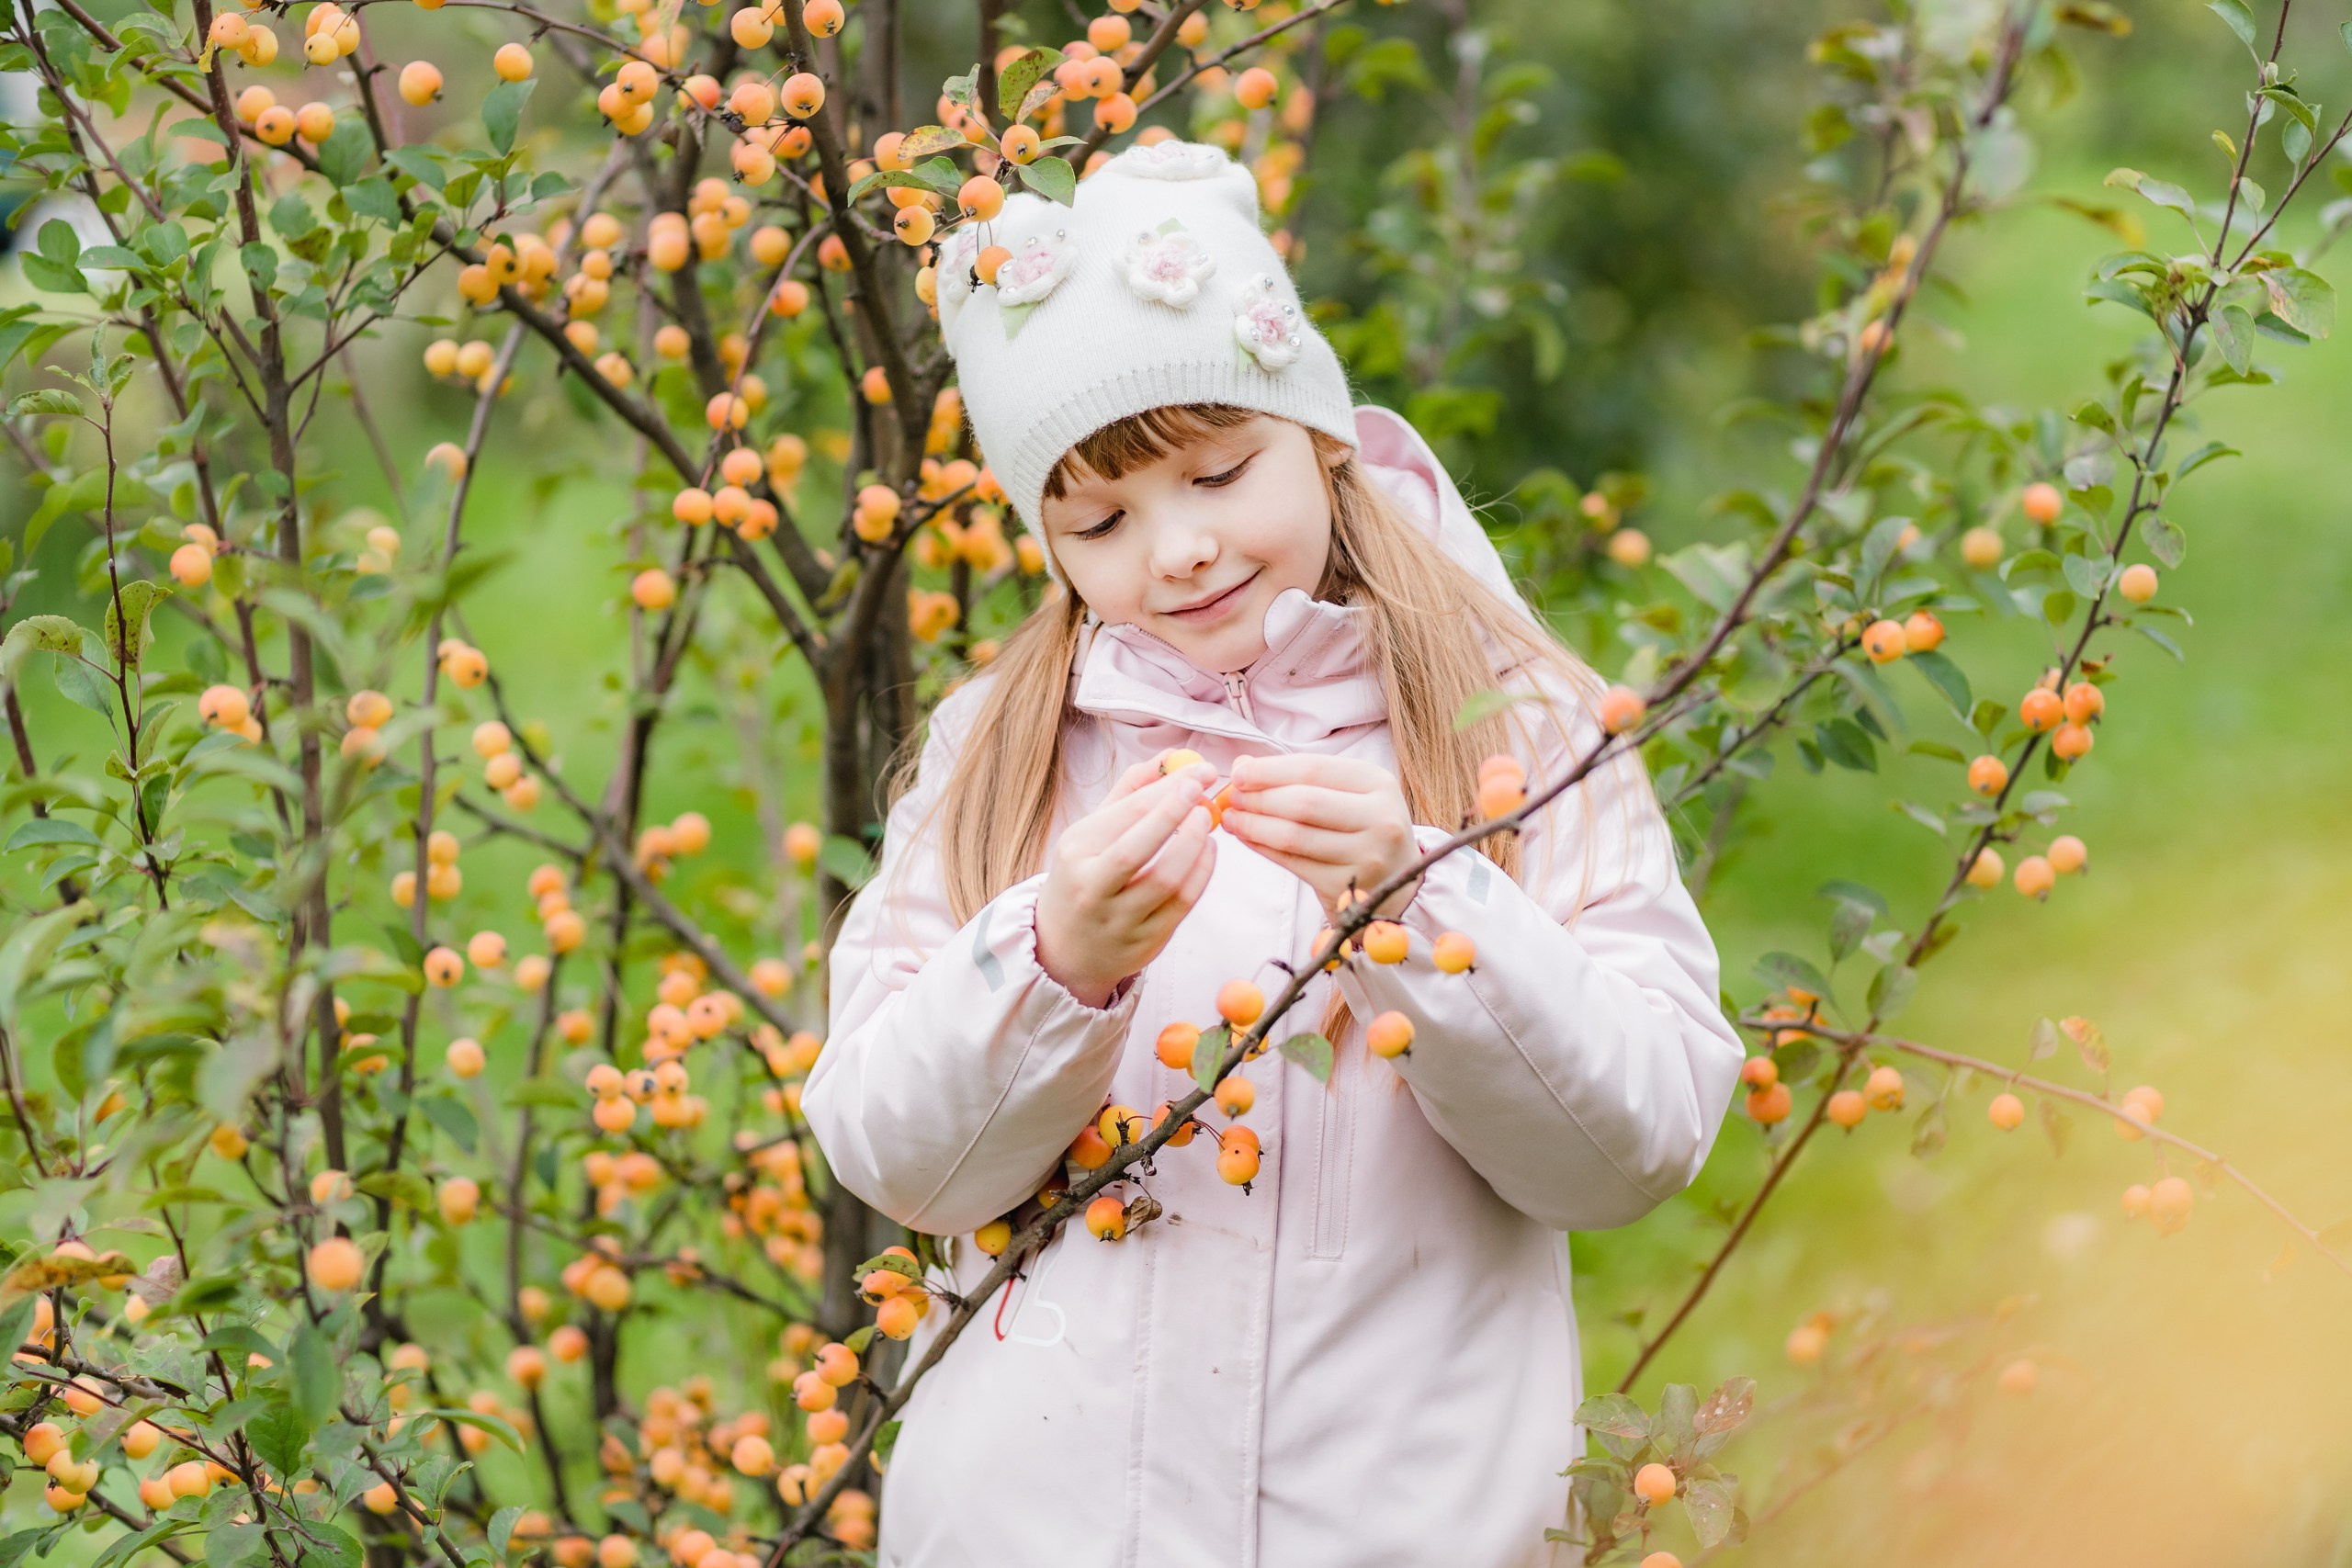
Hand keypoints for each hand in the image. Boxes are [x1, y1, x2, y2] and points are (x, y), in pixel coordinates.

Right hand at [1034, 756, 1219, 1008]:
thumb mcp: (1090, 834)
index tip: (1199, 770)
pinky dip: (1202, 873)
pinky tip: (1208, 851)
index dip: (1167, 789)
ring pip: (1167, 880)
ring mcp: (1118, 920)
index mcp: (1075, 852)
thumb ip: (1127, 795)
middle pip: (1139, 848)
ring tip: (1208, 821)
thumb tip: (1167, 759)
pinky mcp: (1145, 942)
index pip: (1126, 813)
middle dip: (1176, 813)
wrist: (1064, 947)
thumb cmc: (1083, 878)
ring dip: (1195, 844)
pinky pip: (1182, 904)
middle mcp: (1092, 888)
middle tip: (1204, 790)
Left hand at [1218, 753, 1423, 919]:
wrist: (1395, 878)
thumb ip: (1298, 776)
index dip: (1269, 770)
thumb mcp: (1345, 792)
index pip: (1313, 769)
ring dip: (1253, 826)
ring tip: (1231, 818)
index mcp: (1379, 783)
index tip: (1239, 772)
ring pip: (1294, 837)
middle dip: (1258, 799)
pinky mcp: (1348, 886)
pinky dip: (1263, 849)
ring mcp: (1367, 856)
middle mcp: (1380, 818)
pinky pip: (1293, 864)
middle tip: (1231, 798)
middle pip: (1303, 803)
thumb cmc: (1362, 825)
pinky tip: (1247, 839)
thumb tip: (1243, 764)